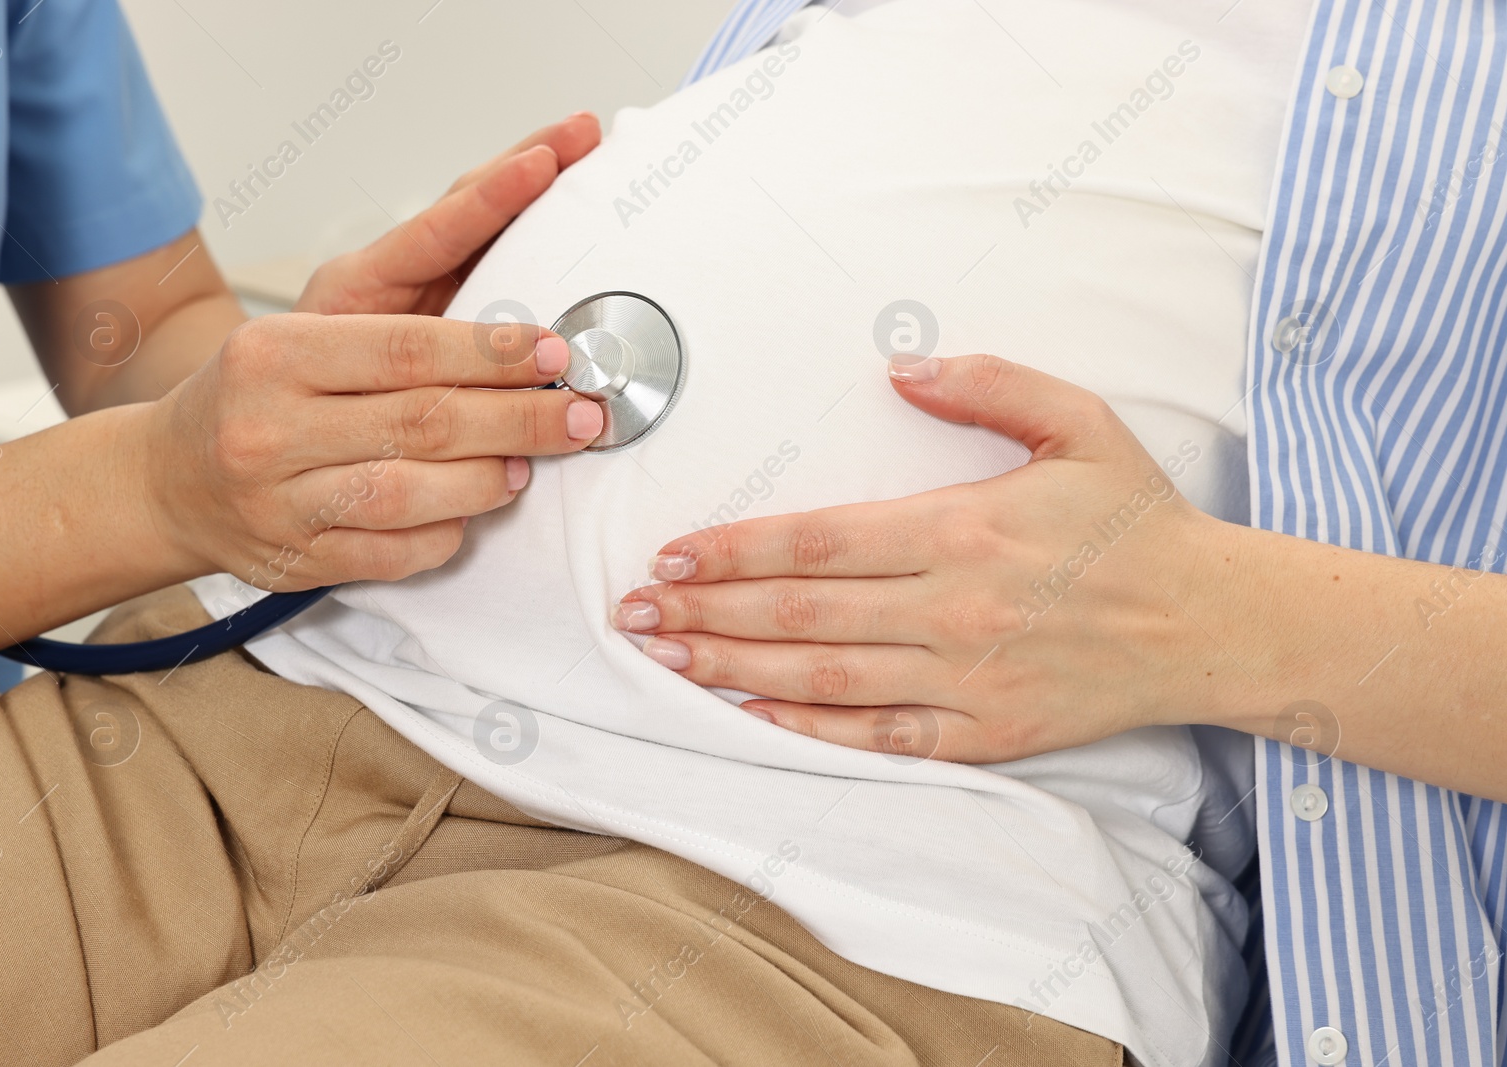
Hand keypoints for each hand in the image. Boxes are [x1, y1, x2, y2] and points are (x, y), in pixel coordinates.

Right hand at [142, 116, 608, 590]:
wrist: (168, 480)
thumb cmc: (261, 391)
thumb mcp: (310, 327)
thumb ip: (402, 319)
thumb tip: (515, 325)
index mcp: (274, 352)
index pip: (406, 349)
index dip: (491, 352)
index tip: (553, 350)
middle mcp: (268, 429)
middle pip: (424, 422)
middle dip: (520, 418)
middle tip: (584, 412)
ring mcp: (279, 505)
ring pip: (415, 496)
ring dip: (490, 480)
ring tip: (530, 463)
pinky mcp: (296, 564)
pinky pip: (396, 555)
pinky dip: (447, 533)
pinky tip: (471, 512)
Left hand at [610, 354, 1253, 762]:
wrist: (1212, 622)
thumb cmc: (1136, 521)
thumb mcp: (1078, 424)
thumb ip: (988, 385)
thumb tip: (900, 366)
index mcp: (965, 527)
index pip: (819, 540)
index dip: (735, 549)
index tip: (673, 555)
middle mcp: (953, 608)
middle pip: (801, 613)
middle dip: (707, 611)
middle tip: (635, 614)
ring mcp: (966, 680)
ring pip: (825, 678)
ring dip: (735, 668)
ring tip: (667, 659)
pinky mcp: (984, 733)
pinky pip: (878, 738)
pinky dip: (808, 731)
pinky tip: (750, 716)